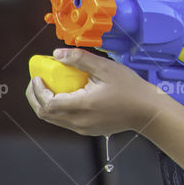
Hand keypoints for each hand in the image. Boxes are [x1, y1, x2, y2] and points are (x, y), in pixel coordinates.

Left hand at [25, 48, 158, 135]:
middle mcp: (80, 122)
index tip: (37, 78)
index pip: (48, 104)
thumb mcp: (106, 68)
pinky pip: (66, 122)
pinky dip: (59, 109)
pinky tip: (66, 96)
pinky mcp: (89, 130)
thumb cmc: (130, 89)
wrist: (147, 111)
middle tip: (36, 83)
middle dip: (35, 98)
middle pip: (46, 115)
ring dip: (46, 104)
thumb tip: (58, 54)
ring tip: (49, 88)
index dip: (38, 91)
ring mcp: (84, 129)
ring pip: (54, 120)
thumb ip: (80, 59)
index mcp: (83, 106)